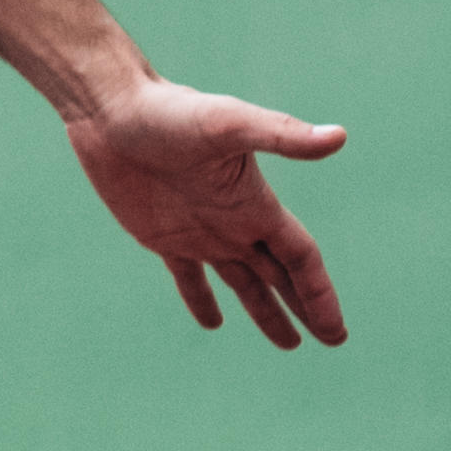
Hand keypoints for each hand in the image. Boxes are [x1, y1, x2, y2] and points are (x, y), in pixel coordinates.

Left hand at [63, 79, 352, 347]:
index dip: (319, 294)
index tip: (336, 332)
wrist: (112, 108)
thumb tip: (338, 136)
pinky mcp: (162, 235)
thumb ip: (281, 134)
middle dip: (306, 307)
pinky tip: (212, 323)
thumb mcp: (228, 123)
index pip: (300, 259)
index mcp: (255, 204)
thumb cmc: (171, 110)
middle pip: (280, 275)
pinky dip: (201, 300)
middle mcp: (234, 222)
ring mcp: (200, 230)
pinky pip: (188, 277)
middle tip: (331, 341)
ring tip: (287, 342)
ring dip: (264, 311)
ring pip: (242, 282)